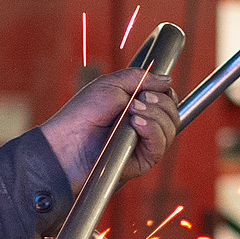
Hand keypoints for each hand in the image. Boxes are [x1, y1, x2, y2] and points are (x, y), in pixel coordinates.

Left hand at [39, 69, 179, 193]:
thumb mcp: (110, 85)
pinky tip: (136, 124)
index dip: (165, 93)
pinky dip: (152, 130)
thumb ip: (140, 78)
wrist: (66, 143)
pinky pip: (161, 144)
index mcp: (139, 107)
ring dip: (154, 115)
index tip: (149, 89)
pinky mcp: (143, 160)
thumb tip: (168, 79)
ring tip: (132, 112)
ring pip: (170, 127)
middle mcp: (145, 126)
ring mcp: (145, 143)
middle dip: (159, 102)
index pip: (168, 99)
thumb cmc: (82, 115)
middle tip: (137, 100)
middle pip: (173, 112)